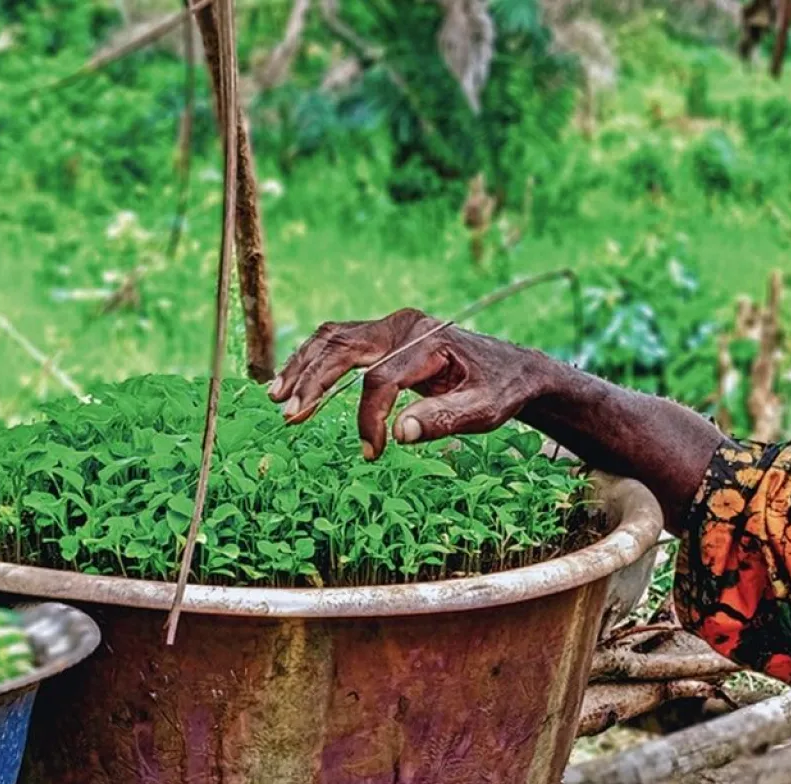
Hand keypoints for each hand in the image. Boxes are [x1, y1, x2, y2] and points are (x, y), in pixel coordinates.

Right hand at [267, 308, 541, 459]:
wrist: (514, 369)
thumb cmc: (501, 391)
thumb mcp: (485, 410)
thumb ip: (444, 419)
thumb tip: (399, 433)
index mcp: (428, 339)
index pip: (381, 379)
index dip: (369, 418)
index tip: (372, 452)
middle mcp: (403, 325)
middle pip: (343, 347)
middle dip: (313, 382)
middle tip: (289, 415)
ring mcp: (391, 326)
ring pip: (333, 339)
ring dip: (303, 367)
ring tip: (277, 397)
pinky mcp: (384, 335)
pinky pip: (340, 343)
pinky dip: (314, 362)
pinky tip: (293, 382)